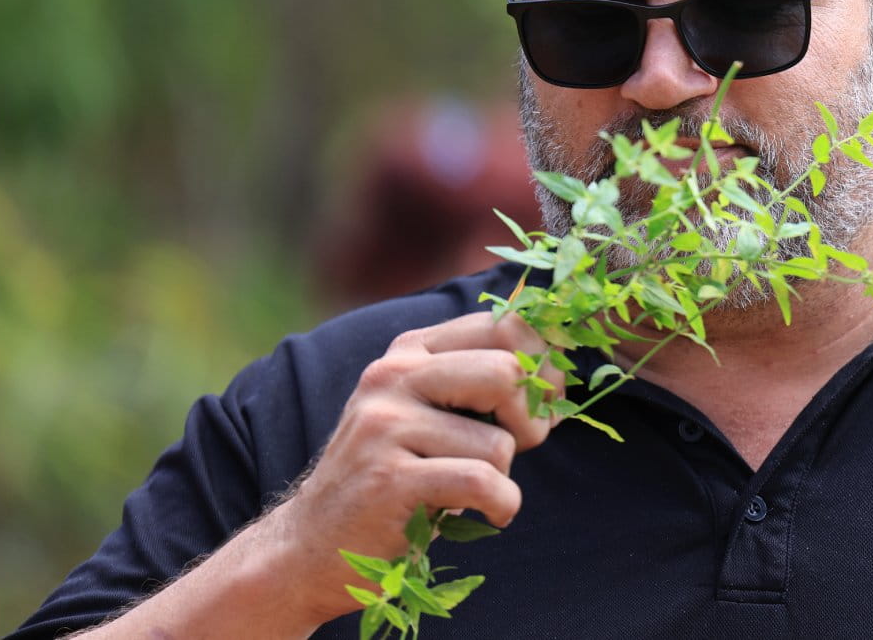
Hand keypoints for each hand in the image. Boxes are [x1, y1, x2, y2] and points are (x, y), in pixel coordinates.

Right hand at [264, 311, 562, 624]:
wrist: (312, 546)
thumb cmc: (395, 477)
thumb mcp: (429, 413)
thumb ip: (479, 382)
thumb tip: (559, 367)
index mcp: (410, 351)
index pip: (504, 325)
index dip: (543, 364)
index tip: (547, 398)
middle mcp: (393, 377)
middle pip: (508, 372)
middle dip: (534, 417)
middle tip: (527, 445)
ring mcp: (386, 427)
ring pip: (498, 442)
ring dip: (504, 476)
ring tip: (477, 489)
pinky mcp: (389, 480)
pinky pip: (482, 483)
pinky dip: (501, 505)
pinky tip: (488, 514)